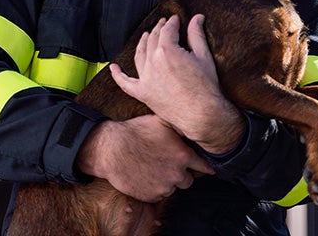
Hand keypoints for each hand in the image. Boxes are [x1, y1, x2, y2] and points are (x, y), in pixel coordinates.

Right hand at [76, 114, 213, 201]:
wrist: (111, 150)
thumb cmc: (135, 132)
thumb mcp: (161, 122)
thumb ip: (180, 128)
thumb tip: (193, 129)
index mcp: (183, 155)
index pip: (204, 167)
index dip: (204, 167)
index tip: (206, 169)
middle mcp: (177, 174)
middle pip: (189, 180)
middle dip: (183, 173)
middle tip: (170, 164)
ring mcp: (164, 187)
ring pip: (173, 188)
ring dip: (168, 180)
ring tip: (154, 167)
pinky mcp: (151, 196)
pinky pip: (159, 194)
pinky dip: (155, 187)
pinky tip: (146, 175)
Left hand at [110, 14, 245, 153]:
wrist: (201, 115)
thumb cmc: (206, 87)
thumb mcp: (204, 57)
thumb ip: (197, 35)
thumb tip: (197, 17)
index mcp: (167, 50)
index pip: (167, 30)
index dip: (172, 22)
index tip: (175, 20)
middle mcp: (152, 62)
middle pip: (153, 40)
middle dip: (159, 29)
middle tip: (164, 24)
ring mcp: (146, 78)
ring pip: (139, 55)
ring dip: (142, 43)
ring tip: (146, 36)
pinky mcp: (143, 93)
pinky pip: (125, 83)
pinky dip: (118, 75)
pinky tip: (113, 68)